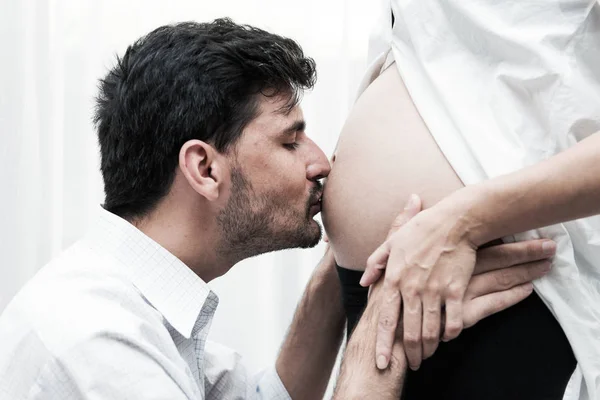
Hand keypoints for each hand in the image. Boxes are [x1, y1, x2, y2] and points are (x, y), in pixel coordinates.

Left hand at [361, 194, 555, 369]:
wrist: (454, 222)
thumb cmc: (421, 230)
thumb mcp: (392, 242)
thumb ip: (375, 263)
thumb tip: (363, 282)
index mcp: (394, 279)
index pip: (386, 319)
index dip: (383, 344)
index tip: (381, 363)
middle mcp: (413, 289)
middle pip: (410, 333)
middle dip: (410, 354)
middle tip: (411, 365)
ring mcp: (435, 291)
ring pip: (431, 332)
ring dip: (430, 349)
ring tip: (427, 356)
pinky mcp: (456, 290)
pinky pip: (454, 322)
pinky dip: (451, 334)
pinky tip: (448, 337)